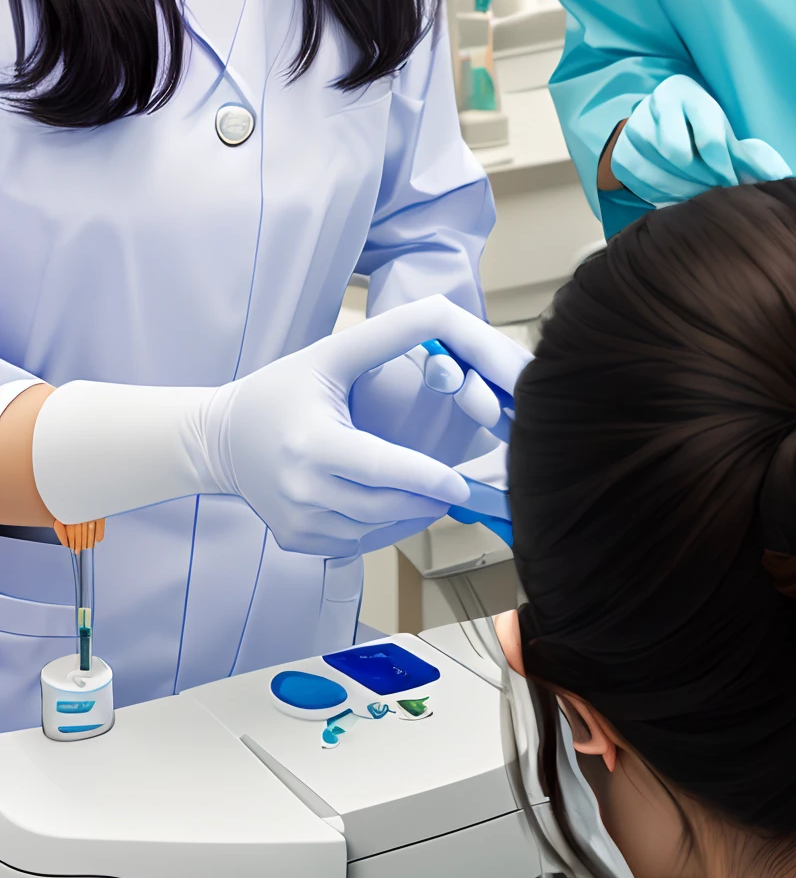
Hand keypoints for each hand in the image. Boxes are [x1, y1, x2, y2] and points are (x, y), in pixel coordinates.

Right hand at [34, 298, 530, 557]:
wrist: (218, 439)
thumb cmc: (288, 385)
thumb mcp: (339, 347)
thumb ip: (407, 332)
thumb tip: (468, 331)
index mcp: (313, 448)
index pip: (383, 471)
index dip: (430, 475)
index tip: (470, 478)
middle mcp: (306, 496)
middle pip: (396, 504)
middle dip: (444, 488)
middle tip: (494, 477)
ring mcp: (305, 529)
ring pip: (389, 527)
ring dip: (424, 505)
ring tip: (459, 477)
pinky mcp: (309, 546)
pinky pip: (373, 541)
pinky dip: (399, 520)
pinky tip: (409, 492)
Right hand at [611, 74, 790, 202]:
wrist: (656, 115)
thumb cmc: (699, 125)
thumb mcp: (724, 131)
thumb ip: (750, 156)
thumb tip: (782, 179)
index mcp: (689, 96)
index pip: (708, 139)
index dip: (723, 168)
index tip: (731, 182)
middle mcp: (659, 107)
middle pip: (682, 158)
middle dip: (704, 180)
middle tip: (716, 191)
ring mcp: (636, 129)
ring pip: (662, 173)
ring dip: (684, 190)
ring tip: (698, 193)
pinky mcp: (622, 153)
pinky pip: (644, 184)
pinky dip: (662, 194)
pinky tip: (676, 193)